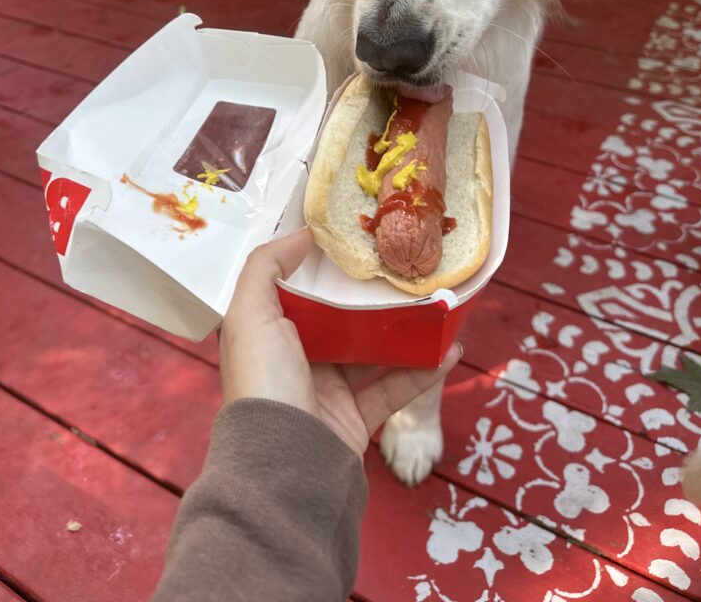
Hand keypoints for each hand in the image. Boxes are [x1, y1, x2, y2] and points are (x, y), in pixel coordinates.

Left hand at [219, 227, 462, 455]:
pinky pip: (395, 388)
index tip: (360, 242)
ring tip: (438, 306)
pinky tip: (450, 350)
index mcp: (270, 334)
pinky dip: (424, 371)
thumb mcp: (249, 314)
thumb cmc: (263, 382)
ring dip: (407, 332)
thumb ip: (267, 266)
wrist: (284, 467)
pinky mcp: (358, 419)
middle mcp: (297, 360)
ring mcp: (329, 392)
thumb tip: (302, 233)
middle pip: (343, 320)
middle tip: (408, 271)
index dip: (326, 268)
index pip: (300, 292)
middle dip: (375, 298)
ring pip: (375, 352)